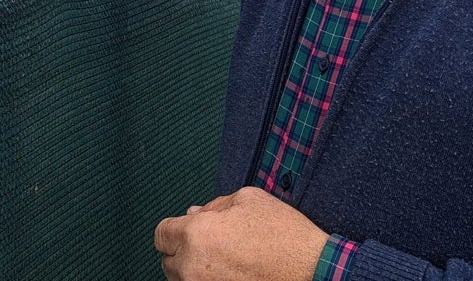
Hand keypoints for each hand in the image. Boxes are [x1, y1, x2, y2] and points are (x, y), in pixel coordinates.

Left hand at [154, 187, 327, 280]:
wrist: (311, 270)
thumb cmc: (284, 235)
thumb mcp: (249, 200)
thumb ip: (214, 205)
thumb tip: (195, 214)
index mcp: (197, 234)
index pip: (161, 234)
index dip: (174, 227)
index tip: (184, 228)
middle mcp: (194, 267)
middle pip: (167, 261)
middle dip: (183, 249)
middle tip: (210, 242)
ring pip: (181, 280)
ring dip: (193, 269)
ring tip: (223, 259)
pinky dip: (209, 280)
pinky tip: (229, 273)